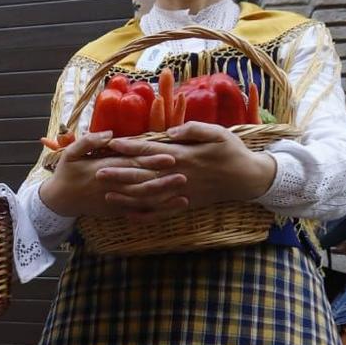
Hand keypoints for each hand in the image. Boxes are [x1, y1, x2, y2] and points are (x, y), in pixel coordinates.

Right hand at [38, 131, 182, 217]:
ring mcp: (114, 201)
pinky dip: (155, 211)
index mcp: (103, 168)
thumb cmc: (65, 173)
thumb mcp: (70, 152)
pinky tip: (170, 208)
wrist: (58, 200)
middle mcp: (112, 186)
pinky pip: (138, 212)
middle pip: (141, 184)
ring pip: (142, 200)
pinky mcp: (115, 211)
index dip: (151, 161)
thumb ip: (89, 141)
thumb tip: (110, 134)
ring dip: (163, 198)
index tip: (170, 157)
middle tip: (184, 175)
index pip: (131, 164)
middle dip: (163, 180)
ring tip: (183, 193)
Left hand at [103, 121, 277, 210]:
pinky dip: (144, 215)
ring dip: (127, 196)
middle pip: (144, 176)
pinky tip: (128, 215)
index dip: (131, 148)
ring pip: (149, 197)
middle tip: (98, 172)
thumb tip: (171, 131)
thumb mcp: (218, 132)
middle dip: (120, 175)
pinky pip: (161, 213)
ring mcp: (181, 193)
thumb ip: (193, 129)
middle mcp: (179, 176)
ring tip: (106, 193)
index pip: (152, 151)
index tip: (113, 144)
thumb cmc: (232, 151)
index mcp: (185, 156)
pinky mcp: (185, 204)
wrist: (247, 178)